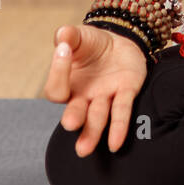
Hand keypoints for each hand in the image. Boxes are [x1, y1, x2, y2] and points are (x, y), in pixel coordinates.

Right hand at [43, 23, 147, 156]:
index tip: (63, 50)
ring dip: (93, 132)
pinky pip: (121, 111)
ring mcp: (105, 96)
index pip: (57, 88)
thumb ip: (69, 36)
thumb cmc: (92, 44)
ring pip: (97, 117)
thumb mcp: (80, 36)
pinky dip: (119, 127)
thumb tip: (62, 35)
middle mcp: (84, 96)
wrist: (120, 41)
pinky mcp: (126, 92)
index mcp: (68, 84)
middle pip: (76, 111)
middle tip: (70, 124)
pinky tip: (116, 144)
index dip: (58, 70)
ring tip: (85, 149)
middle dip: (73, 118)